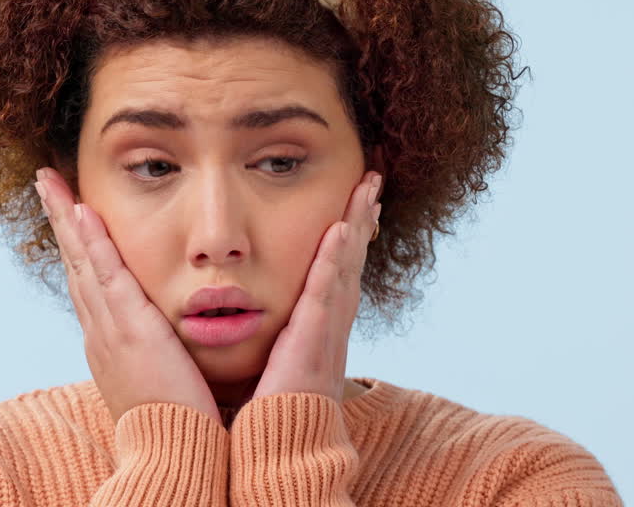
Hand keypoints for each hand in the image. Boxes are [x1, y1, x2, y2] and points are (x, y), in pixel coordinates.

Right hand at [35, 167, 221, 424]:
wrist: (173, 457)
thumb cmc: (177, 424)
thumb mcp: (162, 380)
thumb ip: (160, 354)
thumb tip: (166, 345)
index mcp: (111, 342)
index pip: (91, 281)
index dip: (79, 245)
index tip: (71, 211)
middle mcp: (101, 332)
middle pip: (76, 264)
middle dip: (61, 221)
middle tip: (46, 182)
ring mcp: (109, 329)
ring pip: (82, 262)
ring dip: (66, 218)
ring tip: (51, 182)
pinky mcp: (127, 330)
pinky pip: (105, 276)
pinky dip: (92, 242)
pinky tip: (82, 212)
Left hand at [252, 170, 381, 402]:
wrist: (280, 452)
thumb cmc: (273, 414)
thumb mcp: (279, 365)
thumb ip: (278, 339)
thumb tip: (262, 318)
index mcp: (320, 330)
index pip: (337, 272)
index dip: (348, 236)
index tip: (355, 203)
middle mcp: (331, 326)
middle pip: (351, 260)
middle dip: (362, 218)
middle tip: (371, 181)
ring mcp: (326, 332)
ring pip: (345, 266)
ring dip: (356, 225)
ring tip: (365, 189)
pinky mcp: (312, 341)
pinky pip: (325, 292)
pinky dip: (333, 259)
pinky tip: (338, 230)